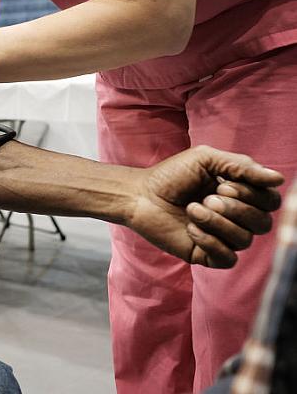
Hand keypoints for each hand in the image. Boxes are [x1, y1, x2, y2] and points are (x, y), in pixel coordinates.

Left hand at [128, 146, 283, 267]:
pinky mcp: (206, 255)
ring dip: (218, 223)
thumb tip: (278, 179)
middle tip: (208, 198)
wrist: (139, 195)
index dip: (253, 195)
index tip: (222, 184)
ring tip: (192, 209)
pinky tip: (190, 229)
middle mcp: (236, 218)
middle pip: (263, 223)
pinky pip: (228, 259)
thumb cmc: (171, 175)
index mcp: (241, 195)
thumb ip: (241, 166)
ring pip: (245, 240)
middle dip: (236, 209)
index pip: (270, 202)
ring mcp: (222, 238)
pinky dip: (211, 242)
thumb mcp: (206, 159)